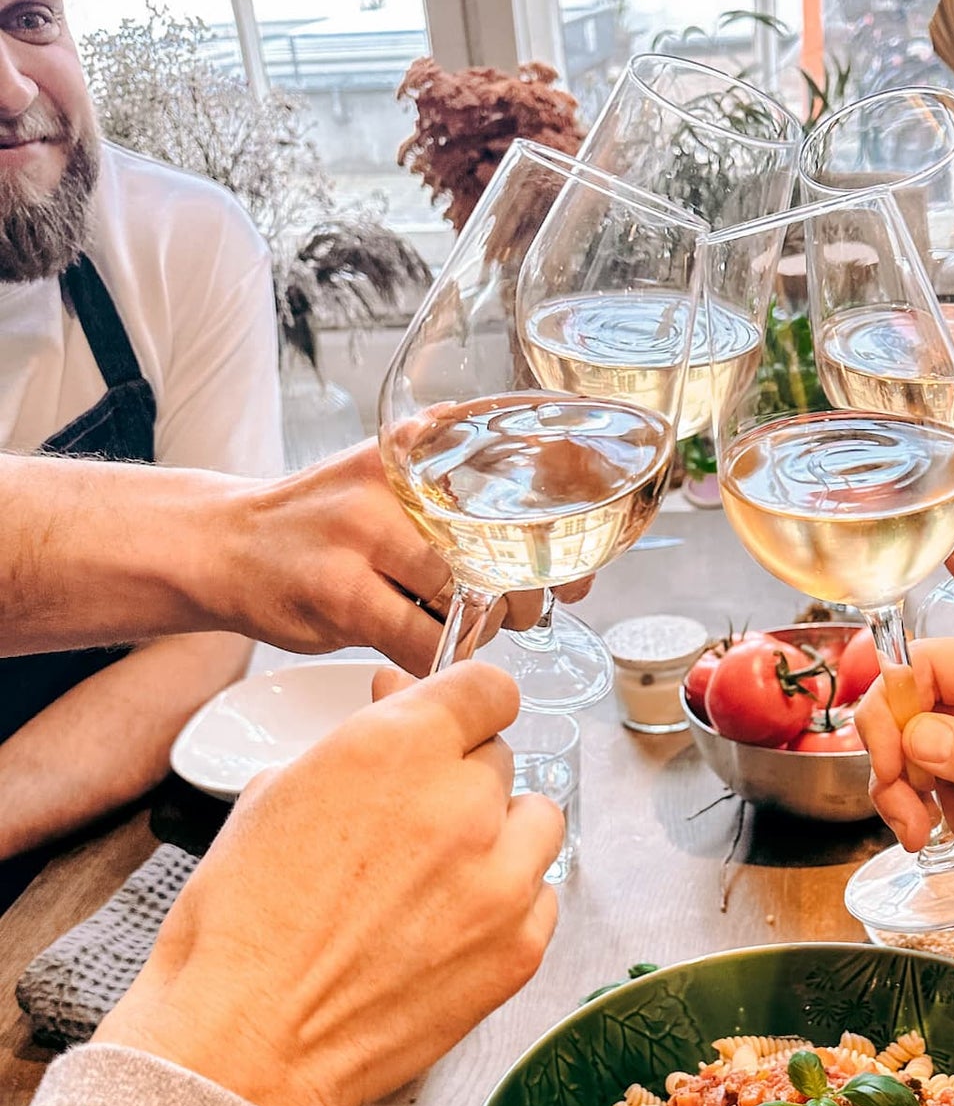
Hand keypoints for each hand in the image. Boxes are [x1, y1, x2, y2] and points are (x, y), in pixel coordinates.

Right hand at [96, 661, 564, 1105]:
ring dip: (500, 836)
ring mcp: (501, 879)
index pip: (488, 688)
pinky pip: (543, 896)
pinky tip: (452, 927)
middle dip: (461, 782)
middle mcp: (463, 803)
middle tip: (409, 827)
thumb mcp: (276, 794)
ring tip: (438, 877)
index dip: (467, 705)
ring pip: (538, 821)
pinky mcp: (521, 947)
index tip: (456, 726)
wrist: (245, 1043)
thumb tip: (398, 694)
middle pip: (501, 761)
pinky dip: (510, 903)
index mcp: (399, 747)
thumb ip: (359, 735)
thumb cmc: (240, 921)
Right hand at [207, 441, 588, 672]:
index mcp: (415, 449)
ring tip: (463, 629)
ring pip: (465, 595)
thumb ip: (468, 511)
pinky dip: (436, 656)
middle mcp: (392, 481)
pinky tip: (425, 651)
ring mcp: (361, 534)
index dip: (559, 523)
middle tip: (517, 612)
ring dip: (481, 628)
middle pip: (499, 543)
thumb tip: (570, 571)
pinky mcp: (337, 592)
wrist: (222, 544)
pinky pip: (419, 638)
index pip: (513, 474)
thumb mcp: (393, 488)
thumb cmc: (324, 528)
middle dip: (524, 592)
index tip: (579, 561)